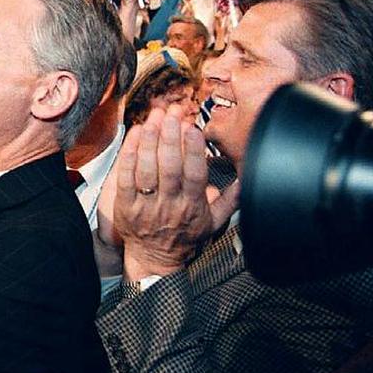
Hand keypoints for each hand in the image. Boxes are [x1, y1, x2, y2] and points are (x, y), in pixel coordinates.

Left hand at [114, 106, 239, 280]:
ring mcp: (145, 206)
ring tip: (153, 118)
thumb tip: (247, 180)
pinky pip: (125, 177)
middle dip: (169, 137)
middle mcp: (169, 205)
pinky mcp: (125, 206)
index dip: (193, 151)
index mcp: (192, 206)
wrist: (155, 260)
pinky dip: (129, 154)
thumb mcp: (214, 223)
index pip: (194, 175)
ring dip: (149, 141)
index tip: (192, 127)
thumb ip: (230, 200)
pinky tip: (135, 134)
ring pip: (146, 170)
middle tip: (170, 113)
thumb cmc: (186, 237)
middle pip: (169, 168)